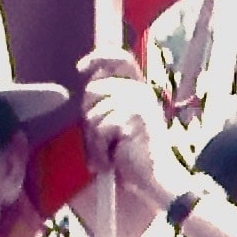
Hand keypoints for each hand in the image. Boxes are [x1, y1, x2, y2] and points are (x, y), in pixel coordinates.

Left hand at [79, 52, 175, 212]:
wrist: (156, 177)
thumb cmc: (135, 153)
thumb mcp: (121, 119)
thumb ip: (107, 99)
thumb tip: (87, 81)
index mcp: (139, 89)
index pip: (120, 59)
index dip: (99, 58)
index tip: (81, 67)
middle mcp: (141, 91)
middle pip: (94, 89)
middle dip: (90, 117)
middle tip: (102, 141)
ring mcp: (138, 103)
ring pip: (93, 112)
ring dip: (94, 139)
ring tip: (109, 152)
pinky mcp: (133, 117)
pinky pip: (99, 128)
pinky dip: (100, 148)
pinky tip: (113, 158)